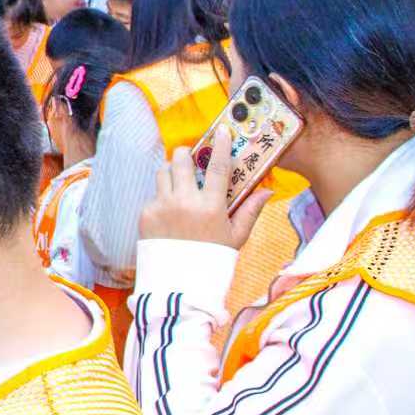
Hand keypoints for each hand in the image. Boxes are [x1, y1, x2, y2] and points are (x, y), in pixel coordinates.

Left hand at [139, 128, 270, 248]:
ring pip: (163, 172)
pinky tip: (170, 214)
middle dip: (187, 153)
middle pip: (181, 160)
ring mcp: (162, 206)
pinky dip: (162, 198)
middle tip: (192, 157)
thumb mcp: (236, 236)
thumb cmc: (213, 259)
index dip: (221, 146)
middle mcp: (185, 202)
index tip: (222, 131)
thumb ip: (251, 210)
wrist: (180, 283)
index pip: (217, 167)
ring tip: (181, 184)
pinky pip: (154, 195)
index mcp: (211, 207)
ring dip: (172, 172)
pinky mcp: (146, 214)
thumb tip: (268, 191)